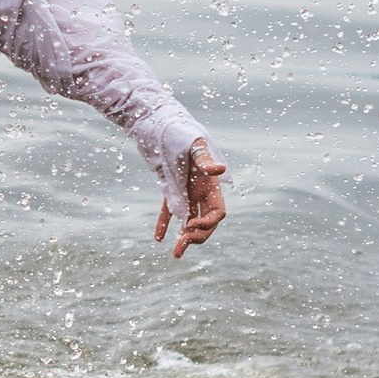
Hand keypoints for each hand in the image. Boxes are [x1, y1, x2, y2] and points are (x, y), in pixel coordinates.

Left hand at [159, 141, 227, 260]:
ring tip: (175, 253)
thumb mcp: (193, 146)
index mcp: (210, 183)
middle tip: (181, 248)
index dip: (207, 223)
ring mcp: (185, 189)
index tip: (189, 225)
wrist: (159, 123)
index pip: (217, 212)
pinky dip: (164, 223)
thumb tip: (219, 170)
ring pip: (188, 218)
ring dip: (184, 236)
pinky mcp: (169, 186)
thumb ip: (204, 160)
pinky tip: (158, 238)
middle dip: (197, 236)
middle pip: (205, 220)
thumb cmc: (179, 131)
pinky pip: (168, 209)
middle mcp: (200, 189)